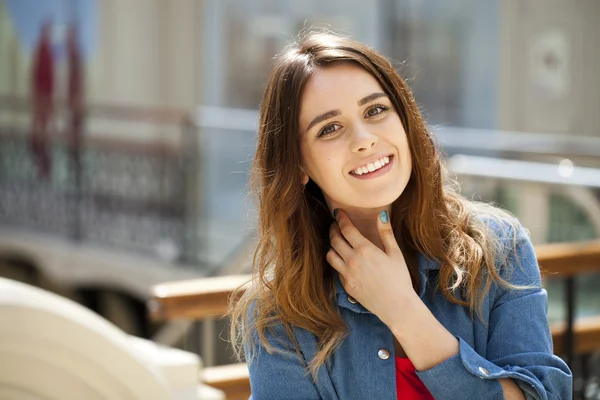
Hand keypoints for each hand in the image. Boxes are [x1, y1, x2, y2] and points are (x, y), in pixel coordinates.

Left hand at [327, 209, 415, 327]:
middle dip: (333, 229)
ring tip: (337, 242)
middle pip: (334, 240)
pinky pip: (336, 270)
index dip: (341, 218)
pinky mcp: (346, 286)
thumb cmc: (399, 279)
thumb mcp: (395, 253)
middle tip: (336, 225)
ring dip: (332, 246)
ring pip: (330, 255)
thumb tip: (381, 214)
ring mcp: (347, 274)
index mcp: (364, 250)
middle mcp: (352, 261)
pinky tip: (345, 260)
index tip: (338, 212)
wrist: (396, 306)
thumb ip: (386, 233)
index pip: (346, 229)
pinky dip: (338, 262)